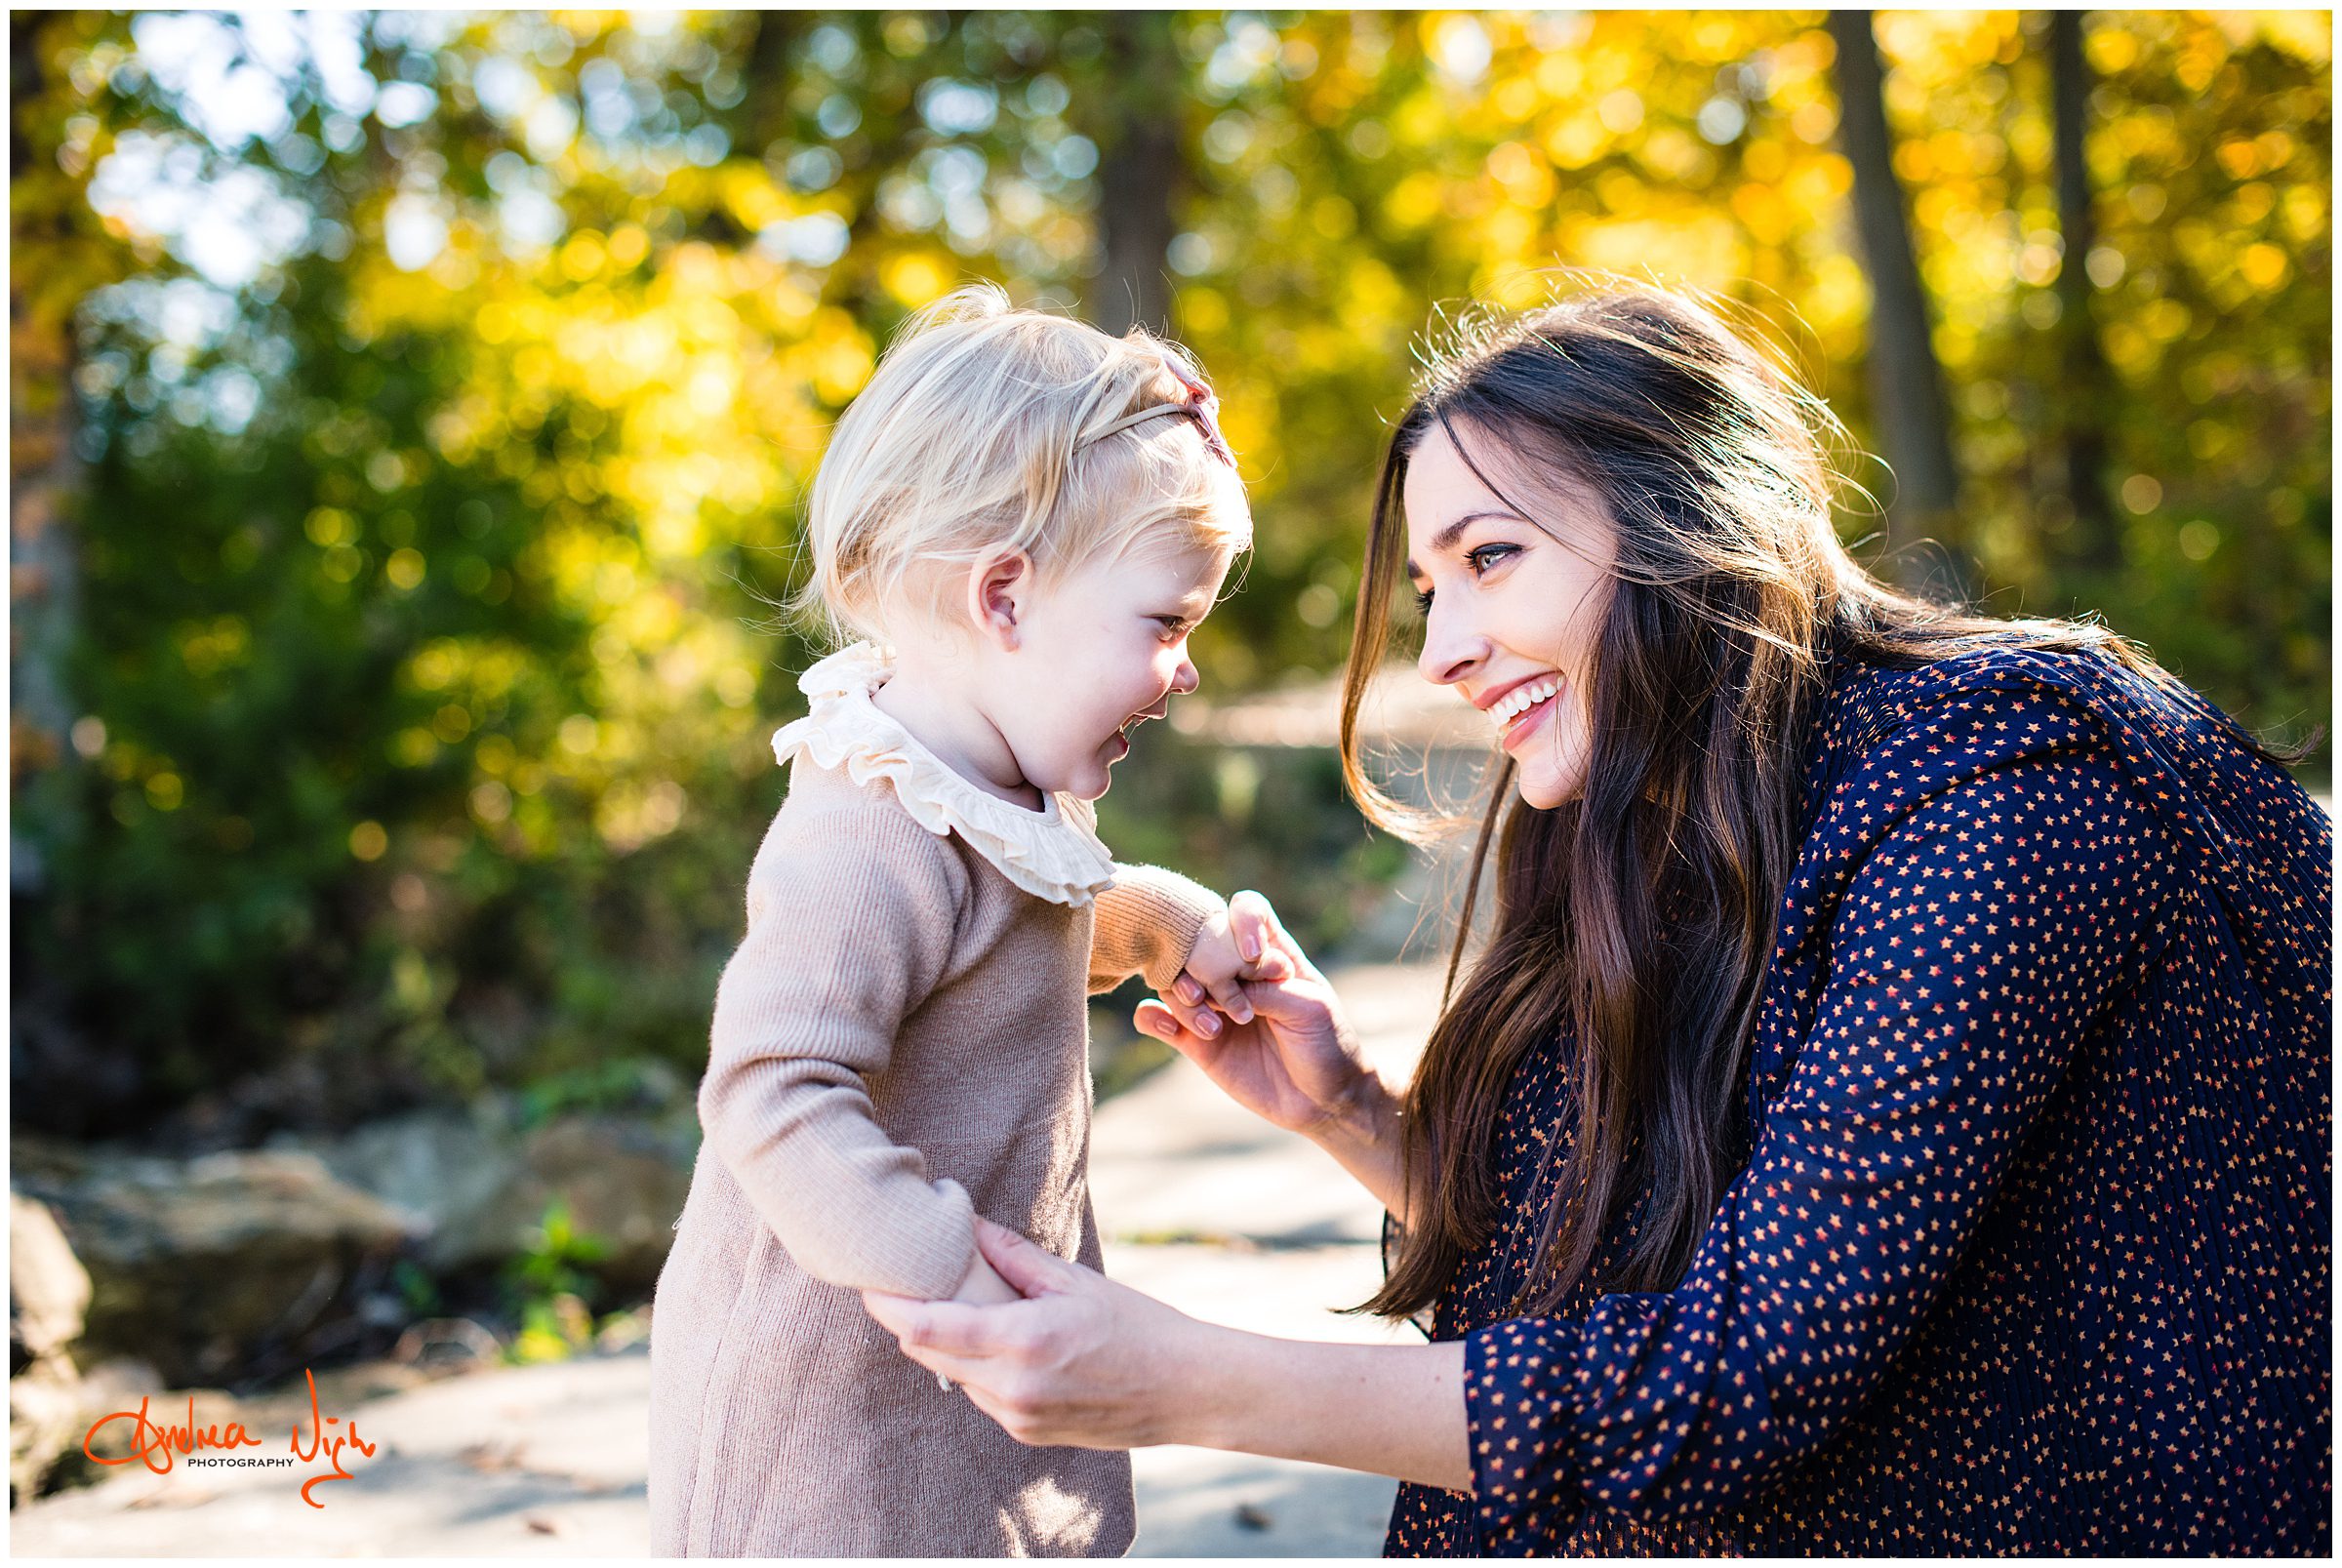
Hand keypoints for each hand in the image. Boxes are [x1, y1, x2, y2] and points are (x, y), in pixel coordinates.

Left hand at [861, 1216, 1213, 1449]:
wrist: (1184, 1391)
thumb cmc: (1138, 1327)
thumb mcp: (1074, 1281)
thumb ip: (1012, 1256)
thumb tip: (967, 1224)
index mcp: (1023, 1342)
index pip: (926, 1329)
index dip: (888, 1306)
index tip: (868, 1282)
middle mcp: (1011, 1388)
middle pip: (928, 1354)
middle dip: (910, 1320)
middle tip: (903, 1282)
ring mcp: (1016, 1417)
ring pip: (954, 1376)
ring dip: (949, 1344)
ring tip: (963, 1306)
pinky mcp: (1025, 1433)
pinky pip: (982, 1394)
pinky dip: (980, 1366)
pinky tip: (1005, 1342)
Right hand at [1140, 891, 1380, 1139]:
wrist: (1324, 1101)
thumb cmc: (1328, 1045)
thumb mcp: (1310, 1010)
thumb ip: (1267, 990)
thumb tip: (1216, 986)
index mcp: (1272, 954)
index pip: (1246, 910)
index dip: (1242, 921)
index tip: (1251, 955)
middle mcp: (1236, 973)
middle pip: (1197, 941)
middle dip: (1196, 961)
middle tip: (1208, 994)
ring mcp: (1213, 1006)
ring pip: (1172, 980)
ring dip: (1178, 996)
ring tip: (1209, 1028)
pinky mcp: (1196, 1041)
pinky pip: (1157, 1019)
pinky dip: (1152, 1017)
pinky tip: (1169, 1028)